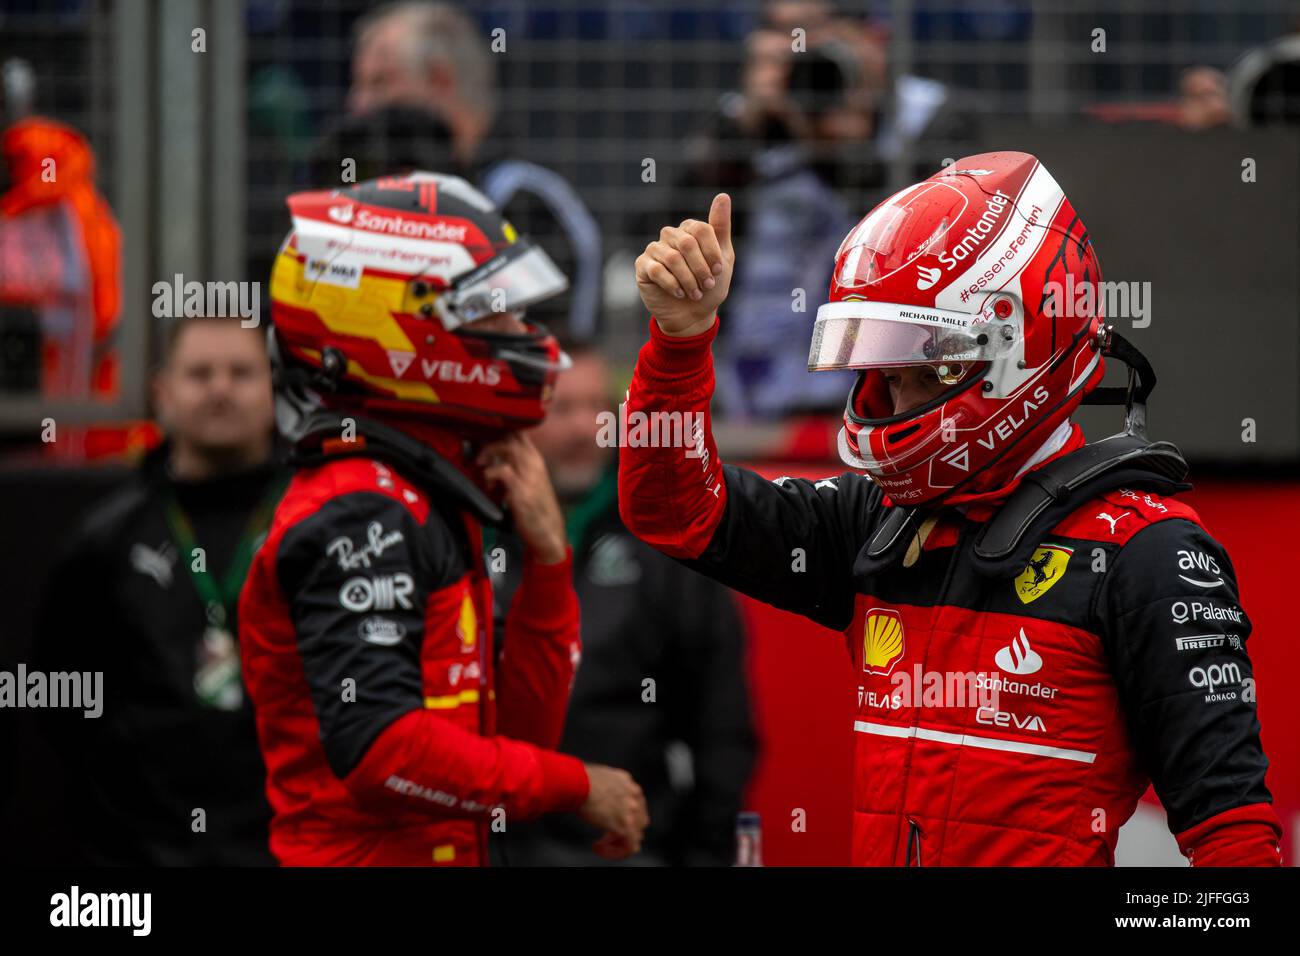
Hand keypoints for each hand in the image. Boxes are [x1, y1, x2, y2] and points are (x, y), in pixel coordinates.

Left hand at [476, 432, 566, 564]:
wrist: (549, 534)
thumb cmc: (535, 510)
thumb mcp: (528, 483)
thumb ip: (513, 468)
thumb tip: (489, 459)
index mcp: (535, 460)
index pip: (518, 432)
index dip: (497, 429)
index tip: (480, 435)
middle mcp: (534, 463)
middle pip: (511, 433)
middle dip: (490, 436)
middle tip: (477, 450)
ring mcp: (530, 475)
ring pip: (507, 445)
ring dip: (488, 451)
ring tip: (480, 464)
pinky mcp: (522, 490)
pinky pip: (502, 470)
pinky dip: (490, 474)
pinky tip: (489, 486)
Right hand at [579, 764, 648, 859]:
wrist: (575, 781)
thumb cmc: (575, 778)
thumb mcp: (595, 778)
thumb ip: (602, 788)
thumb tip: (593, 796)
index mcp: (627, 783)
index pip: (635, 804)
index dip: (622, 816)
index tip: (604, 821)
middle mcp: (633, 796)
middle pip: (639, 820)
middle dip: (623, 830)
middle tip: (604, 835)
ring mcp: (631, 811)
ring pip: (635, 836)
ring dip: (617, 843)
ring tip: (599, 844)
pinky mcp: (624, 825)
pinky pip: (629, 847)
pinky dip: (614, 852)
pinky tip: (597, 847)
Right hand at [635, 192, 734, 336]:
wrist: (692, 315)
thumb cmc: (709, 287)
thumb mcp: (723, 258)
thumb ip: (720, 227)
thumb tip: (723, 195)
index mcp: (689, 229)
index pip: (701, 229)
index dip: (712, 252)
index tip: (718, 271)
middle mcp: (670, 235)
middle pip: (687, 243)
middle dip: (701, 268)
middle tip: (707, 286)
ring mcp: (655, 249)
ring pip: (672, 258)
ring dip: (688, 280)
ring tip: (695, 293)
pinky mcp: (643, 266)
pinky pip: (657, 270)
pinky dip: (672, 284)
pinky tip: (679, 293)